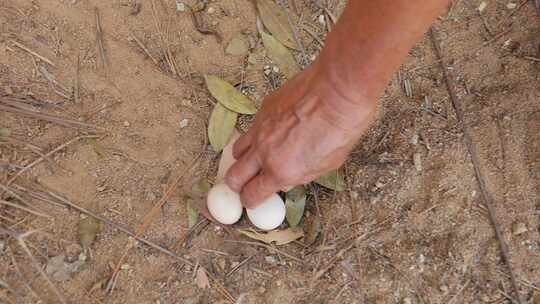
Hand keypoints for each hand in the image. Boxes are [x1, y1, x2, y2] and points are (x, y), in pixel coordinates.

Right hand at [224, 61, 377, 207]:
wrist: (338, 90)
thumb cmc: (342, 128)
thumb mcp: (328, 164)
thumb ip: (303, 174)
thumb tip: (290, 177)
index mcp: (281, 171)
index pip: (251, 195)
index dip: (250, 201)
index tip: (252, 199)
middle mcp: (264, 152)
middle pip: (233, 177)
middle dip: (237, 185)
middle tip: (245, 185)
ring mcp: (260, 129)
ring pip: (236, 151)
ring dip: (243, 160)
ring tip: (256, 158)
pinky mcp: (263, 109)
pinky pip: (251, 128)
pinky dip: (256, 136)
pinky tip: (273, 132)